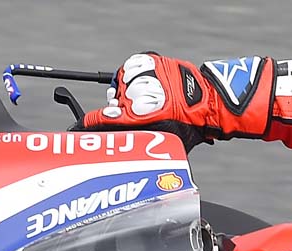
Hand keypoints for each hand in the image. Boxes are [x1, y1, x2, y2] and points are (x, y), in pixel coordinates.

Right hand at [82, 53, 273, 148]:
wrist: (208, 102)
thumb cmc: (188, 126)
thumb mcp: (159, 142)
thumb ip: (136, 143)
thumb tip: (118, 147)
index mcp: (134, 117)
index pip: (100, 118)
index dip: (89, 123)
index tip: (84, 125)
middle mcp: (133, 94)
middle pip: (112, 103)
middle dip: (119, 110)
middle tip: (136, 115)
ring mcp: (140, 76)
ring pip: (121, 86)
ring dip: (129, 93)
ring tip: (147, 100)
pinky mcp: (147, 61)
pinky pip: (131, 70)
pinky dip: (136, 77)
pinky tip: (147, 86)